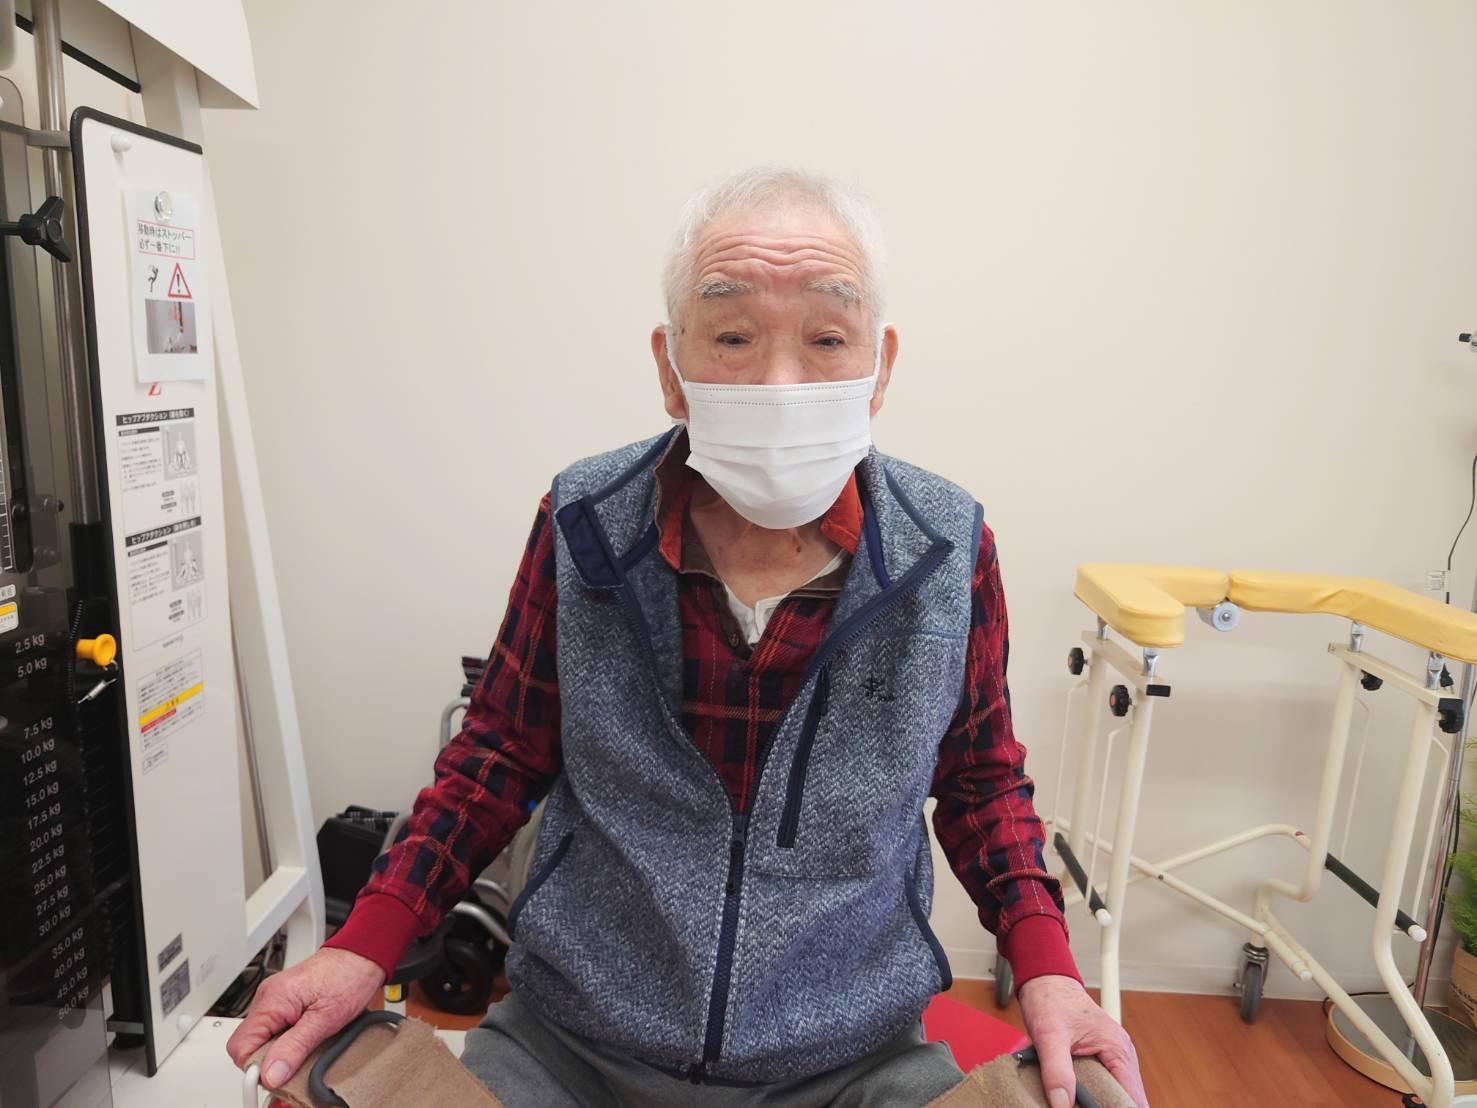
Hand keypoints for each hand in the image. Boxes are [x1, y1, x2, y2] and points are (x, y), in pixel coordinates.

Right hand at [225, 947, 385, 1088]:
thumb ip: (295, 1047)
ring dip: (278, 1049)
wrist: (362, 955)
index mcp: (272, 1000)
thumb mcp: (326, 1020)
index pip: (240, 1047)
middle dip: (269, 1059)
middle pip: (248, 1044)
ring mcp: (274, 997)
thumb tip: (271, 1074)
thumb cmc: (349, 978)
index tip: (278, 1075)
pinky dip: (285, 1038)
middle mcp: (267, 997)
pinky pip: (273, 1027)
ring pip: (261, 1037)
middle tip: (297, 1061)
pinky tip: (305, 1036)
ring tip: (305, 1045)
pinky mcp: (283, 1000)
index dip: (257, 1067)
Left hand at [1016, 974, 1147, 1107]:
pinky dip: (1093, 1094)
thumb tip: (1062, 1103)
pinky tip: (1077, 1099)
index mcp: (1117, 1048)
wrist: (1045, 980)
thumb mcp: (1049, 1036)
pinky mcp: (1100, 1058)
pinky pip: (1104, 1084)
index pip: (1131, 1096)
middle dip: (1108, 1107)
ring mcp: (1112, 1056)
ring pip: (1115, 1092)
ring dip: (1100, 1102)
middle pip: (1125, 1098)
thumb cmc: (1051, 999)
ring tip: (1078, 1104)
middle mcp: (1120, 1054)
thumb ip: (1056, 1070)